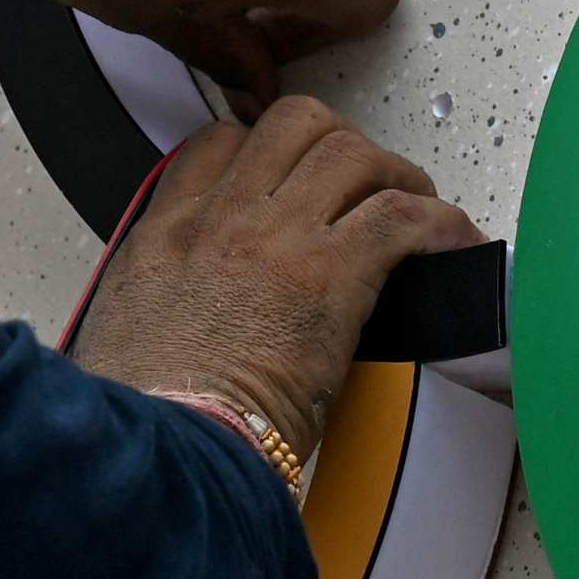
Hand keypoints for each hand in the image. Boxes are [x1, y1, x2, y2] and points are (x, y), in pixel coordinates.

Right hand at [66, 100, 480, 466]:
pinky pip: (403, 216)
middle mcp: (221, 218)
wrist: (164, 454)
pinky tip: (456, 243)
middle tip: (365, 185)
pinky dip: (441, 223)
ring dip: (394, 174)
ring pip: (351, 152)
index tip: (294, 176)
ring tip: (417, 209)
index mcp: (165, 234)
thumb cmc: (148, 416)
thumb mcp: (122, 331)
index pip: (217, 144)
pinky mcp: (332, 273)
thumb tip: (188, 308)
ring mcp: (277, 237)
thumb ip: (156, 297)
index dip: (264, 147)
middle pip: (293, 124)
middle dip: (341, 142)